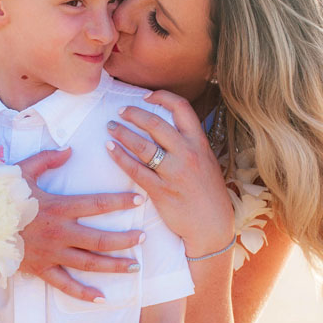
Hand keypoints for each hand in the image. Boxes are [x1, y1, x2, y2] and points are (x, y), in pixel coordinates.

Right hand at [16, 148, 145, 301]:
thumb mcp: (22, 170)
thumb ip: (48, 159)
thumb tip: (69, 150)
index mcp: (58, 207)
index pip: (98, 204)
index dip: (121, 202)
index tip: (140, 200)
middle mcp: (59, 232)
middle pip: (100, 239)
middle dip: (125, 240)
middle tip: (144, 239)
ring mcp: (51, 253)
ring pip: (88, 264)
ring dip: (114, 266)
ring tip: (135, 266)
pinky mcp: (41, 269)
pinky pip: (65, 285)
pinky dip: (83, 294)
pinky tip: (102, 298)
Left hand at [105, 90, 235, 255]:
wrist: (212, 226)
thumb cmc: (208, 194)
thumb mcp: (206, 162)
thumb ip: (190, 144)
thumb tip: (169, 128)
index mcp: (199, 142)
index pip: (181, 107)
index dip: (161, 97)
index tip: (145, 97)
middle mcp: (187, 153)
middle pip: (155, 123)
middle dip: (133, 113)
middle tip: (119, 111)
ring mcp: (174, 172)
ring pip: (142, 145)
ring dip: (122, 133)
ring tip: (110, 128)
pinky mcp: (161, 191)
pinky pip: (135, 169)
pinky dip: (120, 157)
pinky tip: (110, 149)